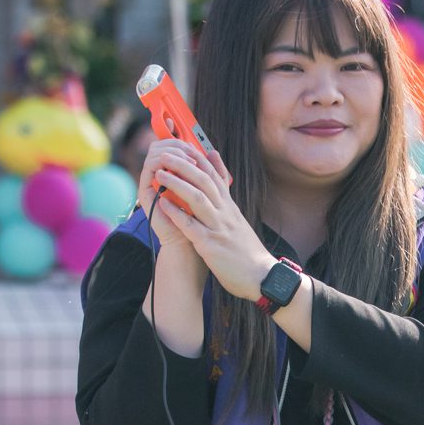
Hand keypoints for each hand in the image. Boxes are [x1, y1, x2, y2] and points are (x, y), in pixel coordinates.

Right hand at [136, 139, 215, 254]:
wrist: (189, 245)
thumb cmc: (198, 221)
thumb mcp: (207, 192)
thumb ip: (209, 173)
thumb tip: (213, 151)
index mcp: (172, 174)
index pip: (170, 146)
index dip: (177, 136)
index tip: (190, 134)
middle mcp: (159, 177)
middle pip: (161, 146)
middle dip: (178, 143)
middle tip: (192, 151)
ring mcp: (151, 184)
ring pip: (155, 154)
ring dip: (173, 152)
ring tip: (189, 160)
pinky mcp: (146, 193)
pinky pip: (149, 168)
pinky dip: (162, 162)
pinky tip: (179, 167)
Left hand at [146, 141, 271, 302]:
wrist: (263, 277)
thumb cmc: (247, 251)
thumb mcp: (238, 220)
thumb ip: (227, 201)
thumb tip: (221, 187)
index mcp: (229, 207)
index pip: (214, 175)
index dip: (197, 159)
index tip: (182, 147)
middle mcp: (225, 213)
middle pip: (204, 180)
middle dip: (184, 165)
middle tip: (166, 154)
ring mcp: (218, 228)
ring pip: (198, 198)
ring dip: (177, 184)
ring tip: (160, 173)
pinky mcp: (212, 246)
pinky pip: (192, 226)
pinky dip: (178, 214)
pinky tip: (163, 204)